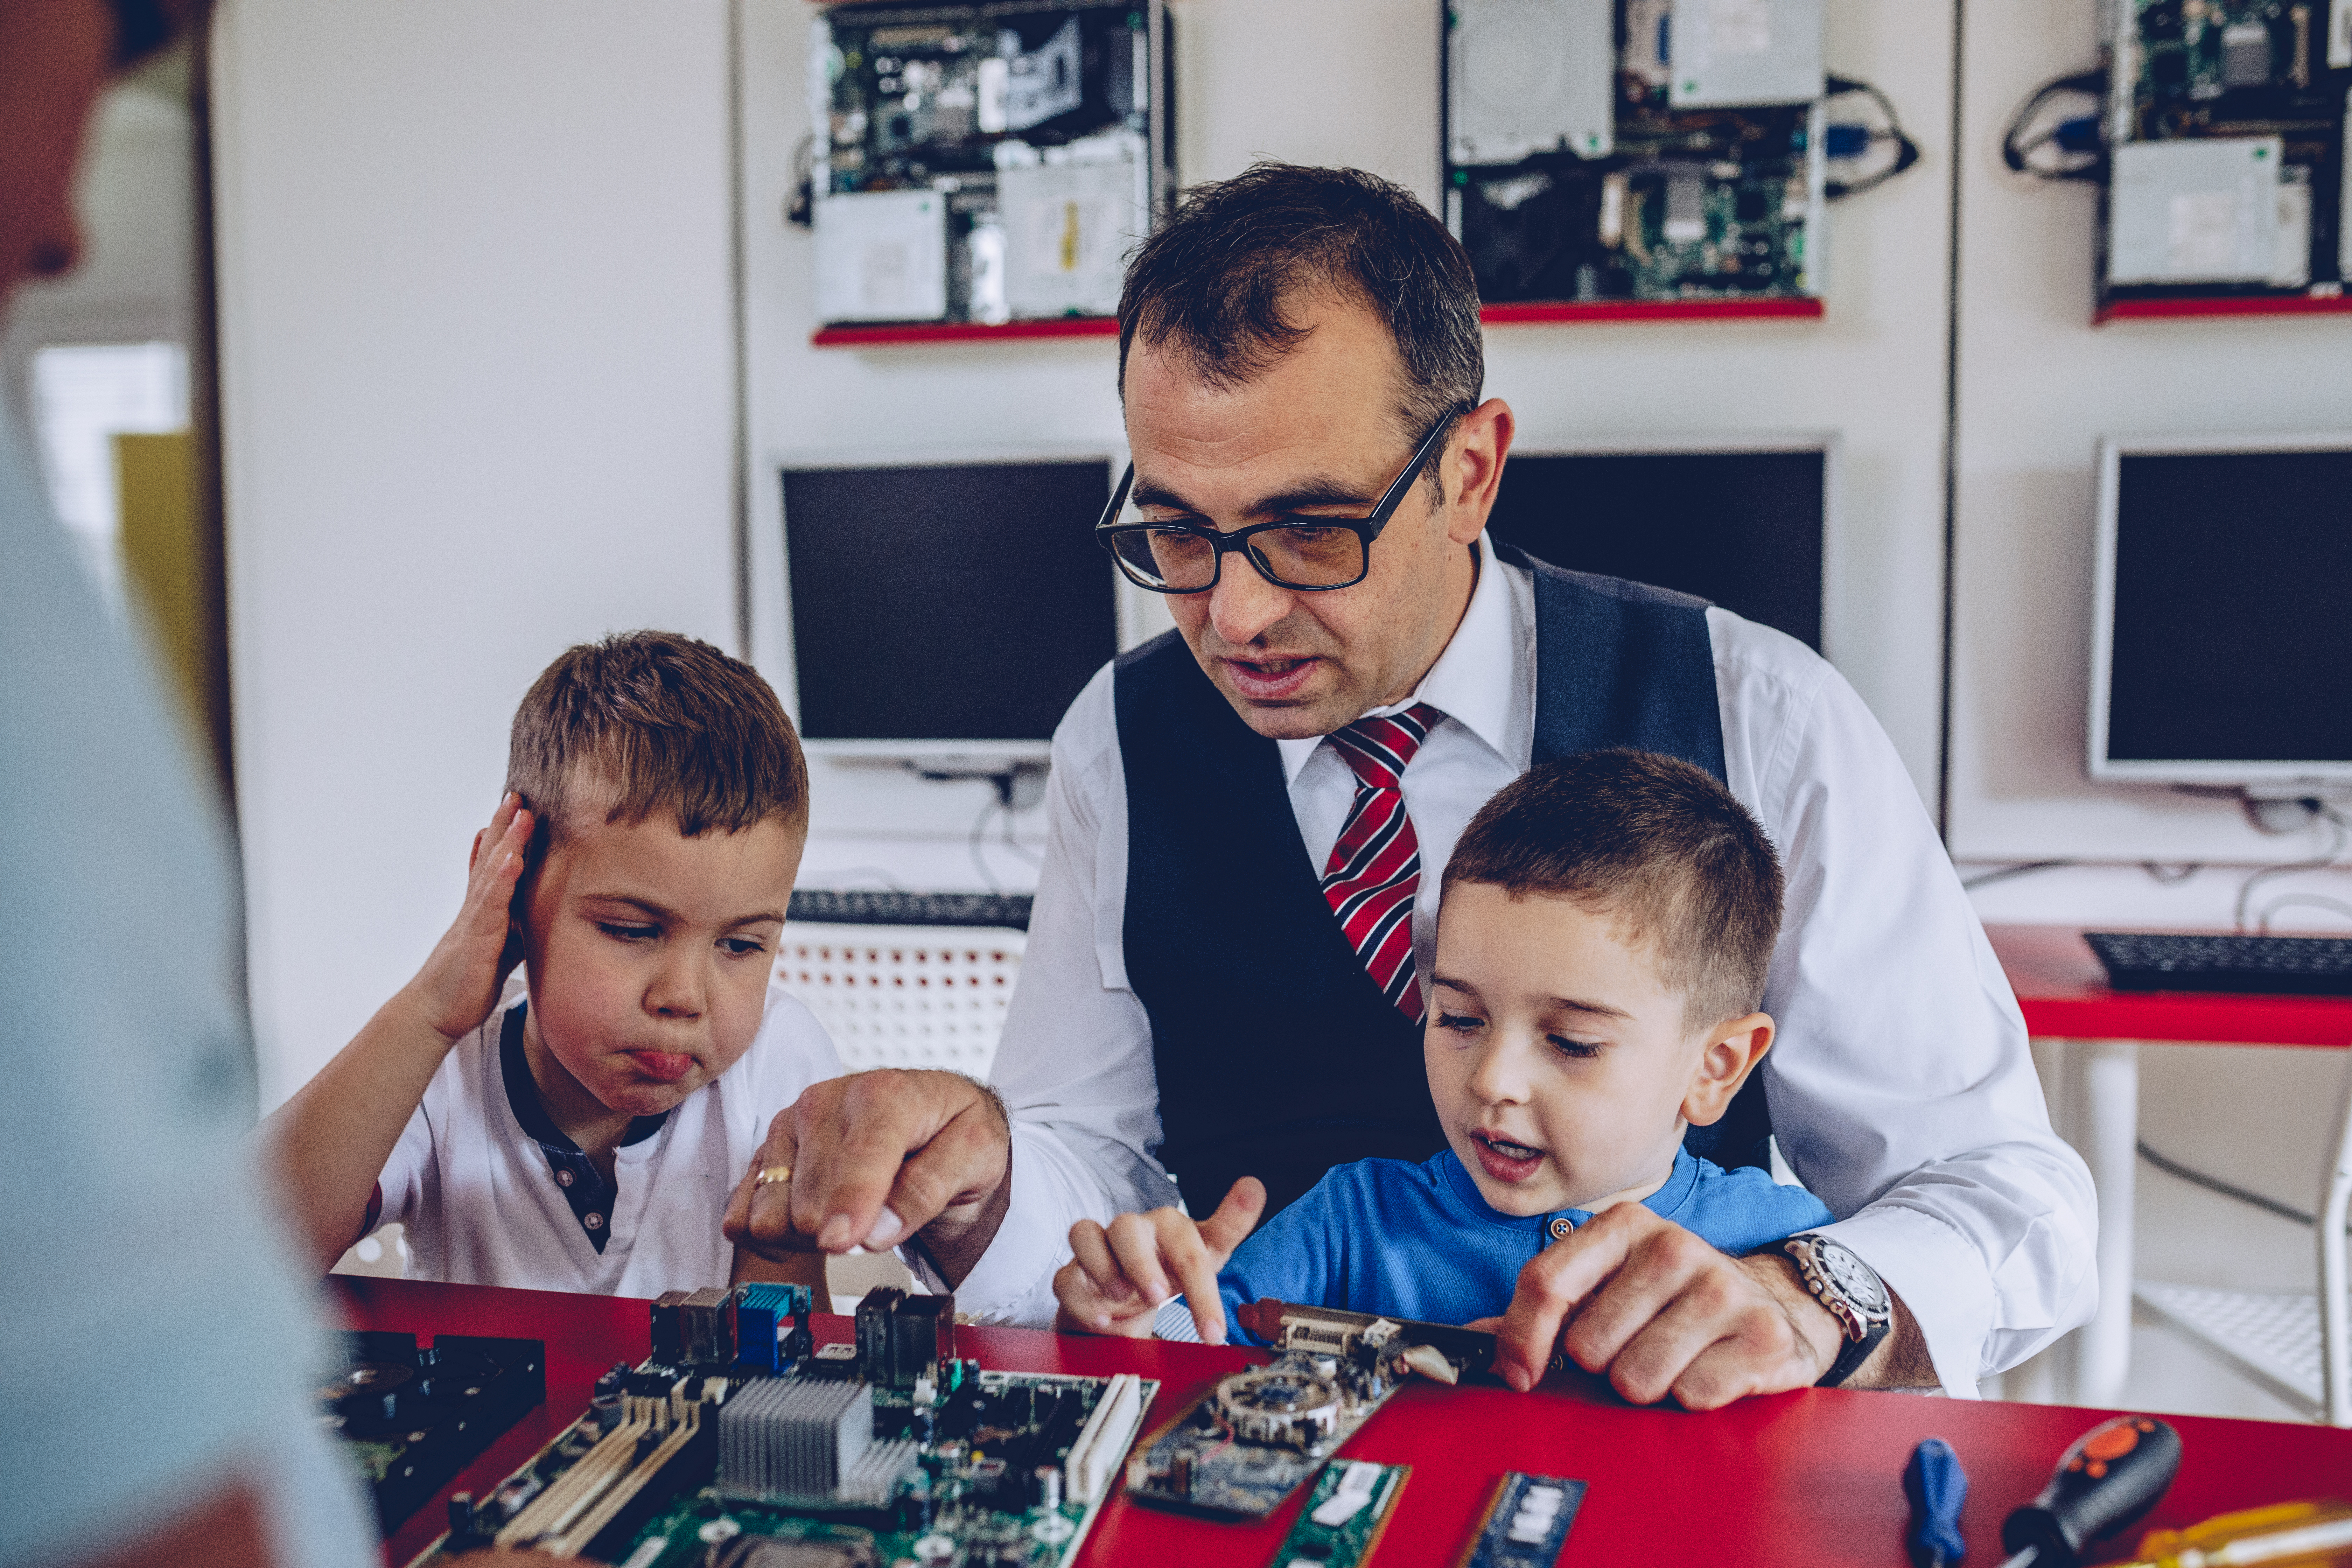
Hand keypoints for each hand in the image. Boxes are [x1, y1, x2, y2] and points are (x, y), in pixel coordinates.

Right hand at [402, 792, 534, 1044]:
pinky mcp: (475, 939)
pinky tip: (513, 857)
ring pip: (491, 872)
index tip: (519, 809)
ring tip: (521, 812)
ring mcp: (473, 921)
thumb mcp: (499, 950)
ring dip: (507, 840)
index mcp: (483, 911)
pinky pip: (490, 904)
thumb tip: (536, 915)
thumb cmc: (465, 984)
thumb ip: (514, 928)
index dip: (506, 837)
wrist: (433, 1014)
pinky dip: (502, 878)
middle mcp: (476, 909)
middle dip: (505, 826)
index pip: (494, 866)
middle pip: (490, 858)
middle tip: (518, 794)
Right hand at [724, 1070, 1011, 1280]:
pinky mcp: (767, 1148)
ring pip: (770, 1213)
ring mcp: (791, 1124)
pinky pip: (742, 1213)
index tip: (844, 1242)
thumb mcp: (976, 1153)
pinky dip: (772, 1233)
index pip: (858, 1158)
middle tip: (876, 1226)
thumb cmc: (953, 1129)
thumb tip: (879, 1230)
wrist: (934, 1116)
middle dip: (842, 1231)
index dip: (851, 1206)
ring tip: (846, 1219)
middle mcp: (827, 1102)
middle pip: (810, 1202)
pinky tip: (808, 1222)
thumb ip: (930, 1188)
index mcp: (884, 1095)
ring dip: (805, 1236)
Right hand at [1052, 1178, 1264, 1344]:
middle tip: (1158, 1297)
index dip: (1194, 1279)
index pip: (1186, 1239)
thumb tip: (1255, 1184)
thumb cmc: (1170, 1269)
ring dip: (1103, 1268)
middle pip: (1126, 1228)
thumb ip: (1230, 1224)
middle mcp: (1133, 1233)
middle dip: (1140, 1263)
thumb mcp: (1206, 1257)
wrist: (1128, 1299)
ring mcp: (1098, 1250)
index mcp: (1169, 1230)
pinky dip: (1081, 1300)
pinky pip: (1065, 1277)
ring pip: (1085, 1235)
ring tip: (1123, 1299)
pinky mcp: (1073, 1272)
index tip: (1212, 1314)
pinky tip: (1102, 1321)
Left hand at [1486, 1205, 1842, 1408]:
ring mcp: (1722, 1287)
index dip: (1522, 1339)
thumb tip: (1470, 1336)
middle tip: (1635, 1347)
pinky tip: (1709, 1370)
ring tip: (1672, 1359)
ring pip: (1636, 1378)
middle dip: (1604, 1364)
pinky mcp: (1762, 1334)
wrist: (1774, 1305)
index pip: (1546, 1282)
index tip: (1520, 1374)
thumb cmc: (1675, 1301)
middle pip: (1588, 1346)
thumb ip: (1542, 1308)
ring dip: (1647, 1385)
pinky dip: (1692, 1397)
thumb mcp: (1609, 1286)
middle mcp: (1674, 1246)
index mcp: (1625, 1227)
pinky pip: (1691, 1395)